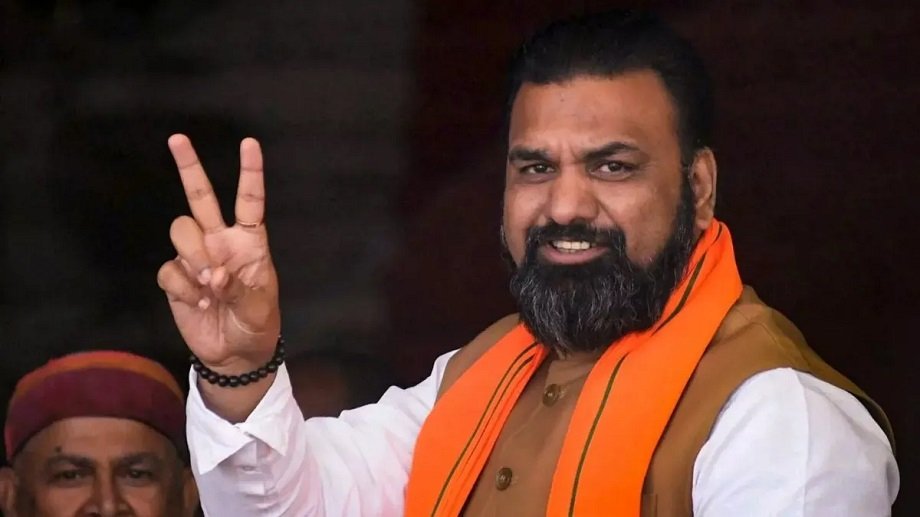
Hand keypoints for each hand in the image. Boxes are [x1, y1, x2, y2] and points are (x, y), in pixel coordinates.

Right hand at [157, 134, 280, 372]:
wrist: (236, 355)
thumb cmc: (256, 323)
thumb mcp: (259, 307)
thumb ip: (239, 288)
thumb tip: (214, 273)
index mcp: (249, 241)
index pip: (250, 201)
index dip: (250, 172)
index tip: (249, 143)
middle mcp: (220, 241)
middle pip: (200, 197)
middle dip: (189, 167)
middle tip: (178, 138)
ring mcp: (196, 257)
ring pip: (181, 231)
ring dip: (193, 255)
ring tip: (210, 285)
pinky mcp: (177, 279)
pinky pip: (169, 270)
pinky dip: (184, 287)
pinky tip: (199, 303)